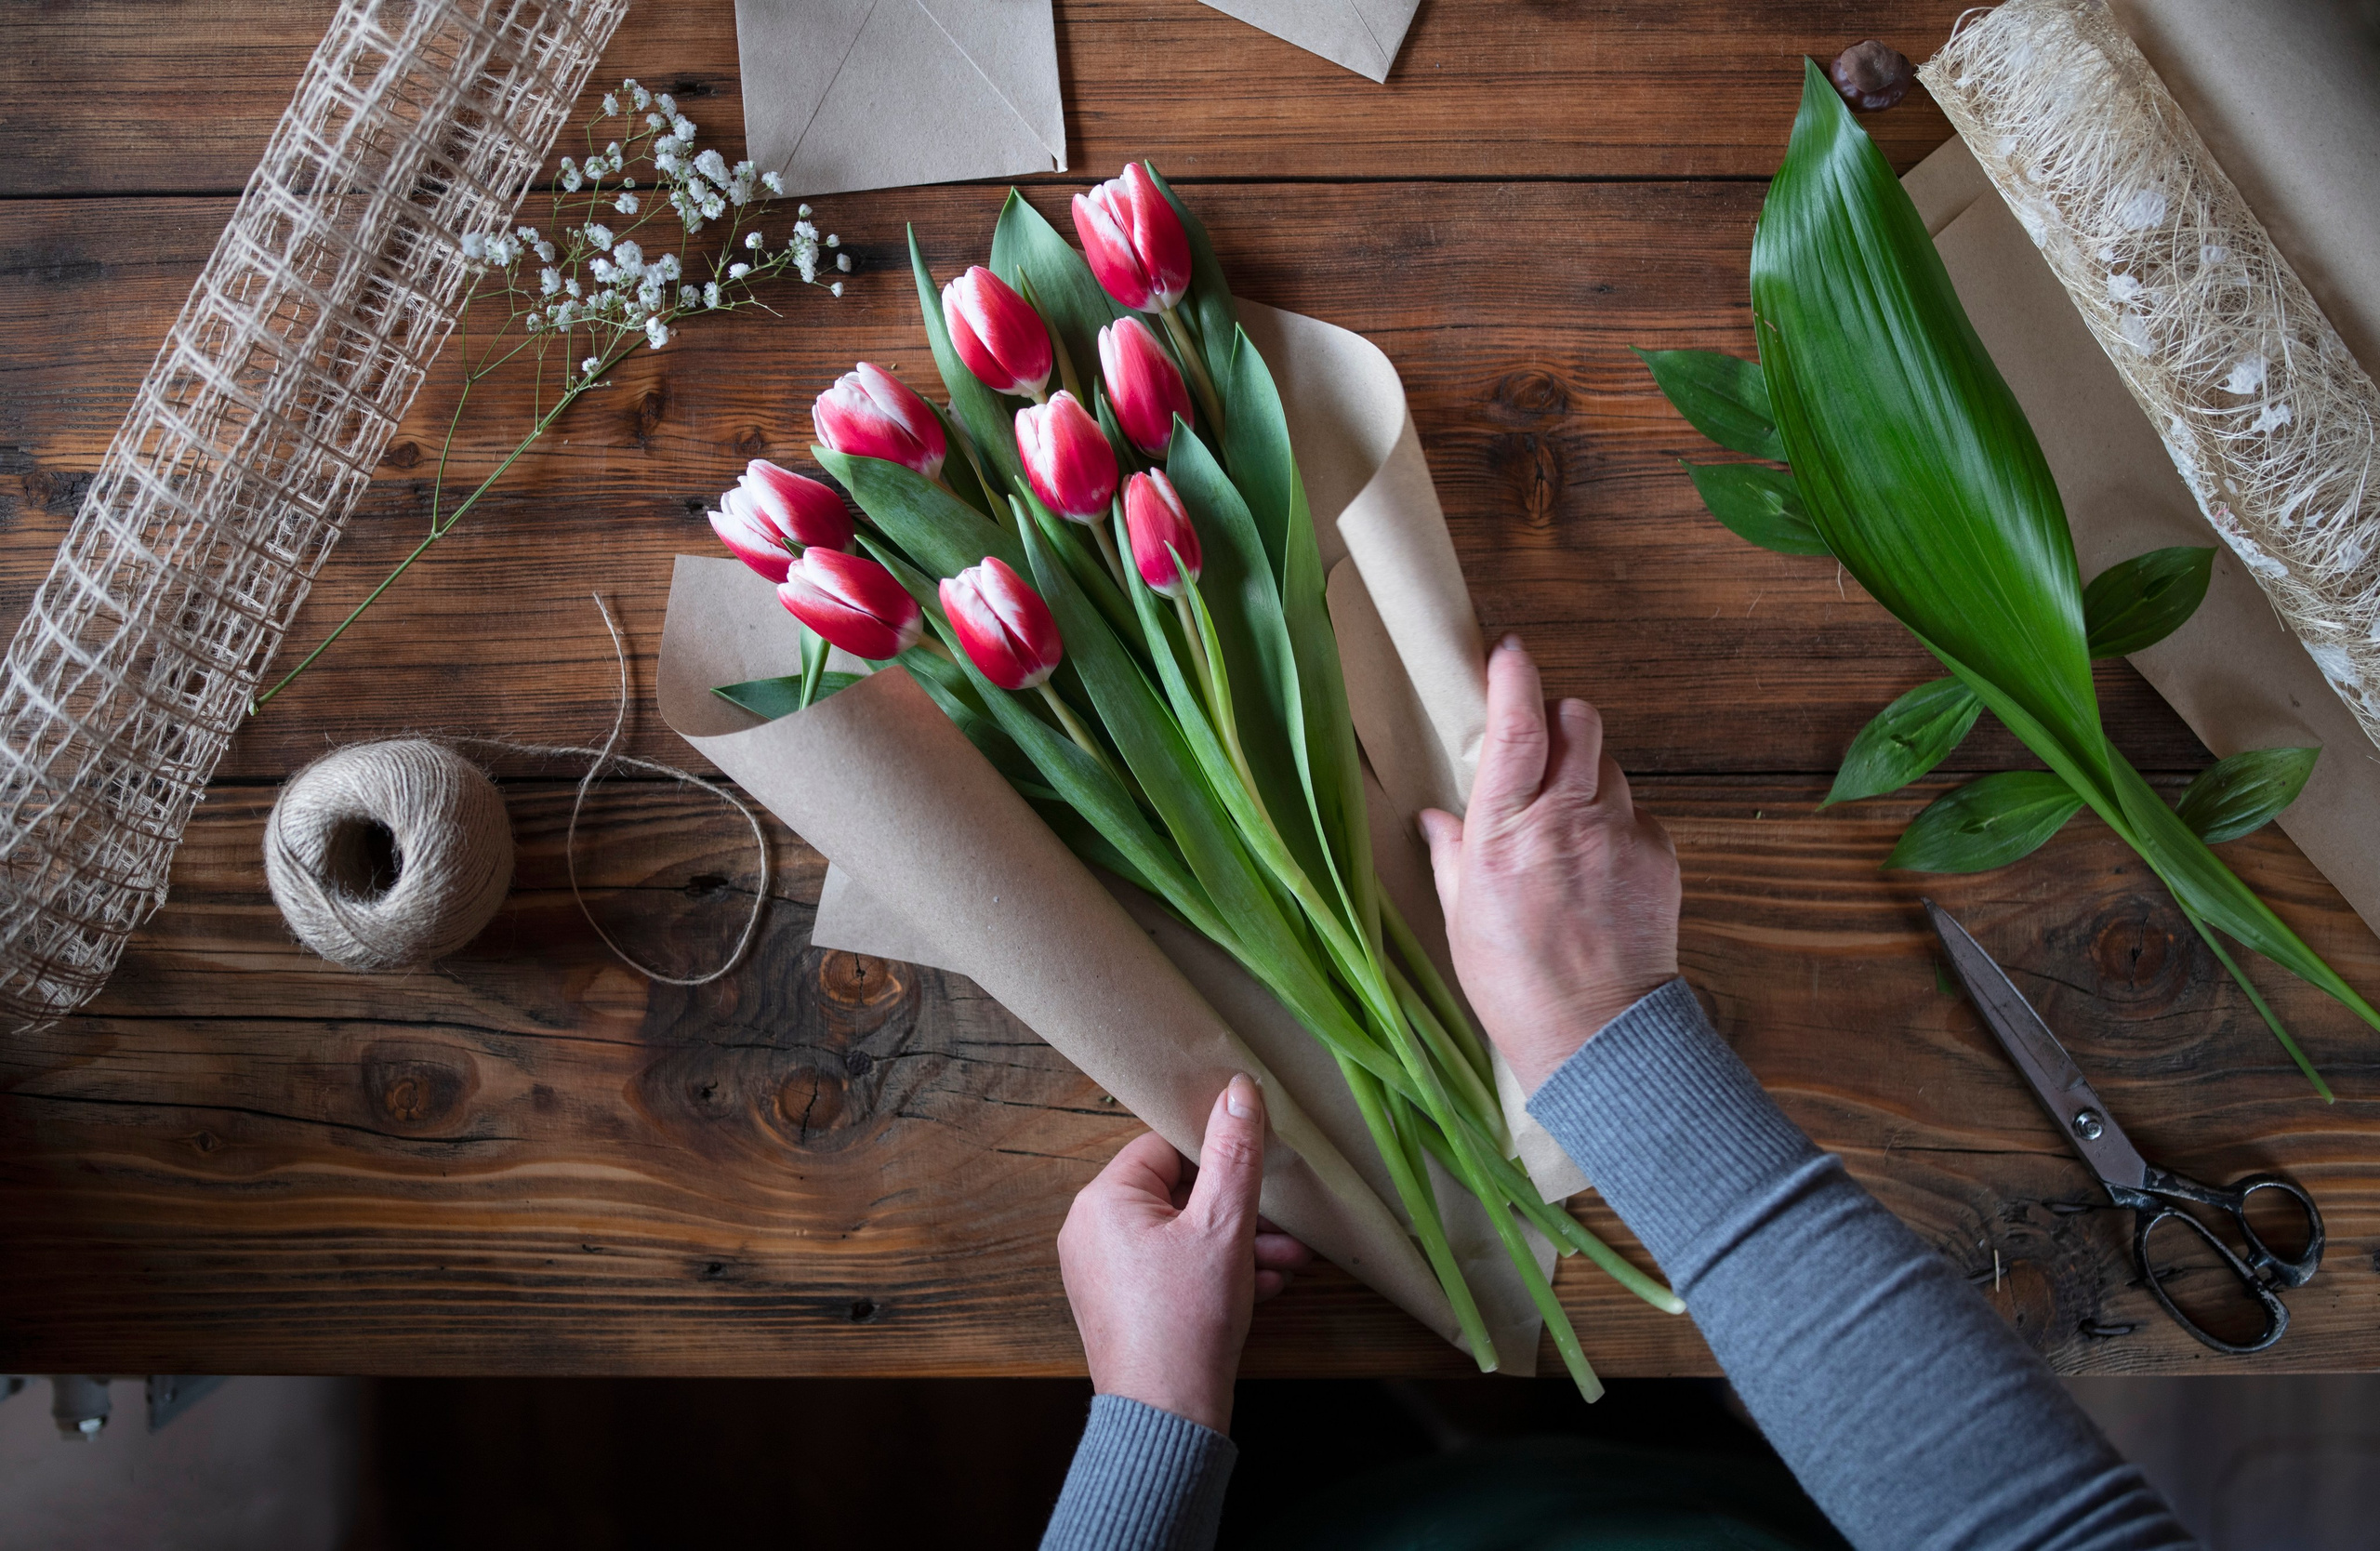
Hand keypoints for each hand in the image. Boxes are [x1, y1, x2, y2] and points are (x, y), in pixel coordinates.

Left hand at [1055, 1074, 1314, 1433]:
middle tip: (1287, 1226)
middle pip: (1177, 1194)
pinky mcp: (1121, 1305)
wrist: (1167, 1417)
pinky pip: (1172, 1270)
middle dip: (1240, 1211)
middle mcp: (1091, 1230)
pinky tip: (1264, 1287)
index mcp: (1104, 1199)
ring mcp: (1103, 1272)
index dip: (1216, 1154)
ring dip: (1238, 1244)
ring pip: (1181, 1237)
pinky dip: (1215, 1273)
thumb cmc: (1188, 1319)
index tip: (1259, 1167)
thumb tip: (1238, 1088)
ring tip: (1290, 1262)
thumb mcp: (1225, 1224)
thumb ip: (1234, 1153)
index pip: (1163, 1146)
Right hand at [1419, 636, 1680, 1092]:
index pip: (1518, 725)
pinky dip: (1618, 822)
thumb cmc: (1515, 983)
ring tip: (1568, 823)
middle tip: (1541, 748)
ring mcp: (1619, 834)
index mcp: (1505, 831)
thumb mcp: (1460, 917)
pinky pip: (1639, 812)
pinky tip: (1600, 864)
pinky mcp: (1658, 856)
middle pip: (1579, 721)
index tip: (1508, 651)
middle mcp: (1565, 820)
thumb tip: (1436, 818)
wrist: (1596, 1036)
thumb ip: (1452, 853)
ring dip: (1588, 774)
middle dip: (1560, 720)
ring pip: (1610, 765)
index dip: (1514, 677)